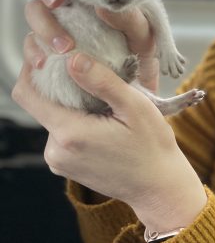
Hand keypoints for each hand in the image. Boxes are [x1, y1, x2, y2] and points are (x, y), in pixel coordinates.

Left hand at [12, 50, 207, 231]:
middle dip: (61, 86)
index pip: (27, 94)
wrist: (159, 188)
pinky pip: (61, 134)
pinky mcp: (65, 166)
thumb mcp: (135, 107)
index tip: (49, 54)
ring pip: (53, 117)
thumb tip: (73, 59)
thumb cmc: (153, 147)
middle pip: (42, 104)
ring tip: (103, 104)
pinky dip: (76, 121)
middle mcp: (55, 151)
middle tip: (91, 75)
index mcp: (70, 133)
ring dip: (71, 105)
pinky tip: (101, 121)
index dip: (32, 69)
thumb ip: (102, 82)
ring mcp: (58, 161)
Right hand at [27, 0, 159, 91]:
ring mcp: (54, 23)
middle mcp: (68, 1)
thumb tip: (104, 8)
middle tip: (59, 0)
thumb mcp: (144, 34)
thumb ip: (131, 19)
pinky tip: (45, 62)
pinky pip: (30, 45)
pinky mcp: (45, 48)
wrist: (132, 85)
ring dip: (45, 24)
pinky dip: (34, 52)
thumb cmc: (139, 51)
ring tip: (65, 45)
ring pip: (34, 11)